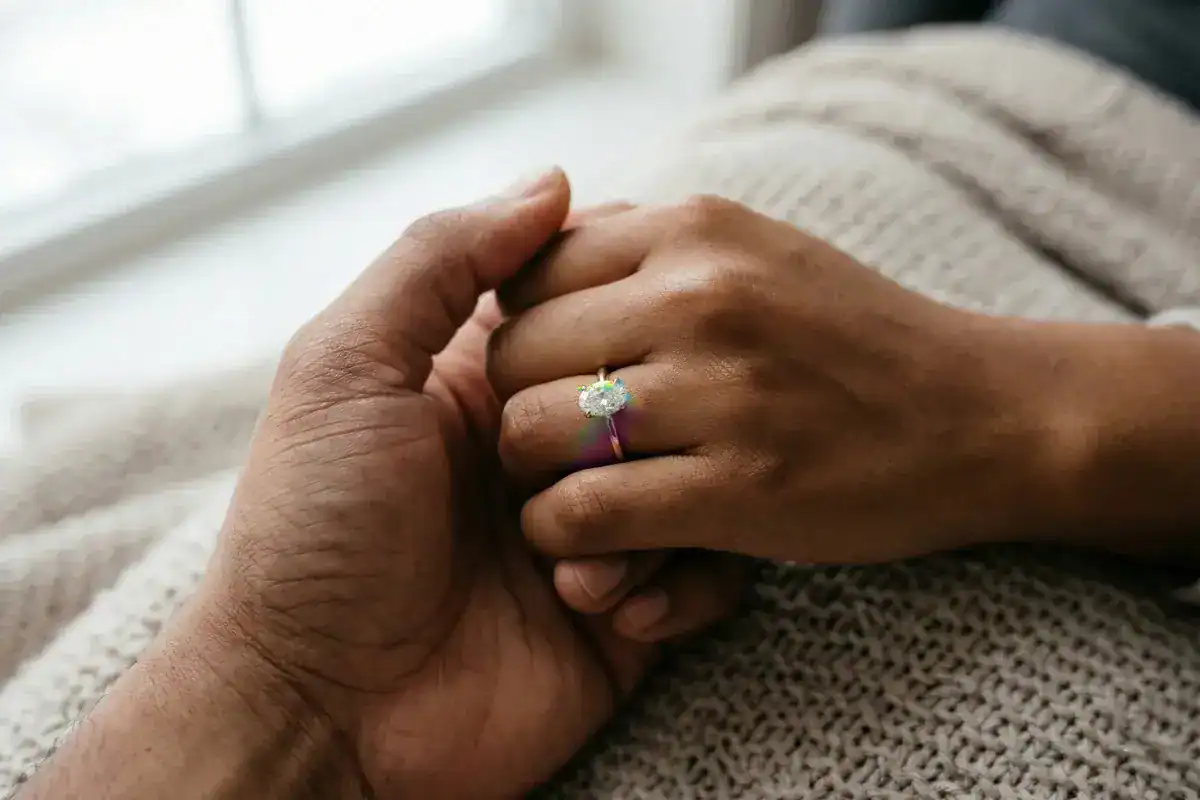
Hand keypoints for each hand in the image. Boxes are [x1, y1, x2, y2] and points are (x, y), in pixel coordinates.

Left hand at [174, 172, 732, 798]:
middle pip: (659, 393)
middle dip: (629, 432)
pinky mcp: (623, 610)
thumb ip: (438, 262)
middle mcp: (546, 449)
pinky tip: (605, 612)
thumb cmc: (317, 529)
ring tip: (570, 570)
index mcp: (487, 381)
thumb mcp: (346, 368)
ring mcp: (592, 530)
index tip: (639, 319)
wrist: (321, 709)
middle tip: (569, 473)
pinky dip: (676, 588)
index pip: (593, 307)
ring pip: (695, 482)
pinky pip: (707, 576)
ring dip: (651, 521)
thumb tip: (552, 180)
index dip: (621, 309)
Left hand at [488, 196, 1065, 574]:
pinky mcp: (743, 490)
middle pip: (511, 357)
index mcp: (693, 229)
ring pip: (533, 434)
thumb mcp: (754, 247)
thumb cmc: (850, 339)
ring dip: (536, 478)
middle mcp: (700, 295)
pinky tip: (594, 542)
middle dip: (520, 407)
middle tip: (564, 443)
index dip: (522, 335)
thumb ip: (644, 243)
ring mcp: (724, 391)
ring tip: (578, 489)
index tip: (561, 375)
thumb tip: (533, 234)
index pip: (521, 275)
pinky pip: (586, 512)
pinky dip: (567, 536)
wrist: (984, 415)